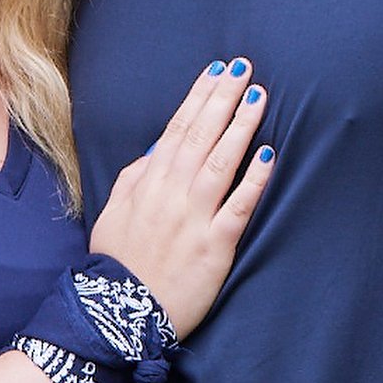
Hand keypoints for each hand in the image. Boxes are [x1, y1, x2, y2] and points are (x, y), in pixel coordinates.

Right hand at [87, 57, 273, 338]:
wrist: (119, 313)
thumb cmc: (117, 262)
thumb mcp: (114, 211)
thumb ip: (134, 177)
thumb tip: (157, 150)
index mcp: (149, 181)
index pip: (178, 127)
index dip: (199, 96)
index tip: (217, 70)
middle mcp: (173, 192)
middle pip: (202, 135)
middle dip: (223, 98)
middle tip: (244, 69)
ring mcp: (195, 216)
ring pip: (222, 161)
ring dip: (241, 126)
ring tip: (259, 97)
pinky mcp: (215, 245)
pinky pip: (238, 206)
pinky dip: (253, 179)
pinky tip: (268, 154)